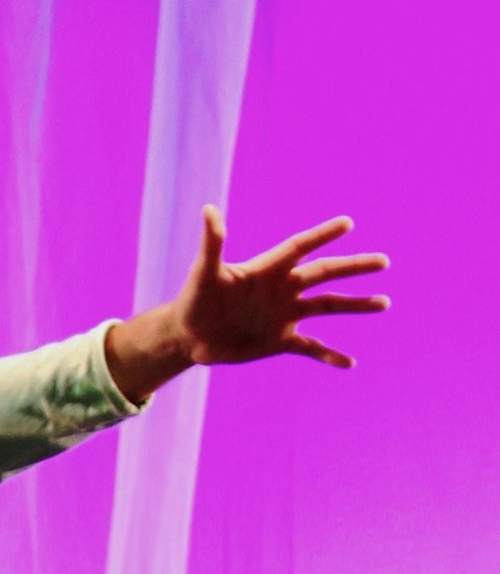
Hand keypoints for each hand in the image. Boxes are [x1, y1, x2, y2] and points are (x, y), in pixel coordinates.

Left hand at [111, 206, 389, 398]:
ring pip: (327, 306)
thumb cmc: (194, 299)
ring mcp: (285, 314)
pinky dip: (329, 355)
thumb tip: (208, 210)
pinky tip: (350, 362)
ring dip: (355, 305)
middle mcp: (283, 288)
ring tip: (384, 303)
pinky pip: (311, 347)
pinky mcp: (279, 340)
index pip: (300, 247)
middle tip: (384, 262)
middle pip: (325, 273)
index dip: (321, 235)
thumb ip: (212, 244)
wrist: (189, 335)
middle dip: (354, 268)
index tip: (347, 223)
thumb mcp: (203, 273)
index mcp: (269, 268)